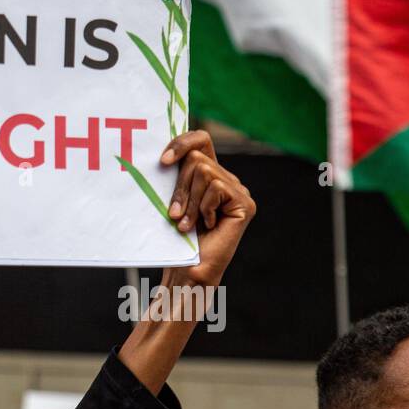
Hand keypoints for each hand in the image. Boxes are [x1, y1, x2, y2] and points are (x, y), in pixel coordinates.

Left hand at [160, 130, 255, 286]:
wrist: (188, 269)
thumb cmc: (177, 236)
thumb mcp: (173, 198)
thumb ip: (175, 175)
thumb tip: (164, 154)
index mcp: (209, 174)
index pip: (201, 139)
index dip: (182, 142)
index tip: (164, 161)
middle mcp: (227, 179)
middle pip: (197, 158)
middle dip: (180, 187)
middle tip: (174, 213)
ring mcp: (238, 190)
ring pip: (204, 171)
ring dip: (189, 201)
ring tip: (187, 223)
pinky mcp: (244, 203)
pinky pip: (217, 187)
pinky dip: (204, 208)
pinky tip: (206, 225)